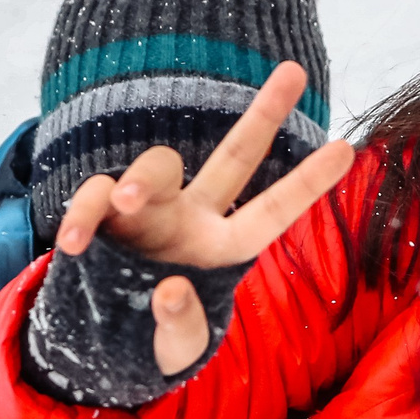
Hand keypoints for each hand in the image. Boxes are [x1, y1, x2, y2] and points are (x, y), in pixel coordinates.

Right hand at [55, 62, 354, 373]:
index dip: (306, 183)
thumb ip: (180, 328)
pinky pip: (94, 198)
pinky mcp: (101, 214)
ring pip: (156, 168)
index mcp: (222, 248)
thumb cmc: (153, 335)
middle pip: (234, 157)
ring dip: (140, 180)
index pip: (271, 212)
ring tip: (126, 203)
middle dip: (264, 114)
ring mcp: (147, 209)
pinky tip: (72, 245)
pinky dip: (81, 216)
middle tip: (295, 71)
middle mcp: (192, 216)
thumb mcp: (175, 347)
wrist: (98, 337)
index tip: (347, 148)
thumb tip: (172, 290)